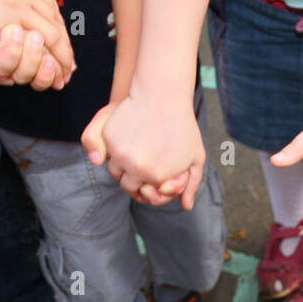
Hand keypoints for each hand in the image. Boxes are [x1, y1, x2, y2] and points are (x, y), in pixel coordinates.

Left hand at [0, 0, 72, 89]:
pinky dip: (60, 23)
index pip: (36, 54)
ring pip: (55, 21)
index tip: (54, 82)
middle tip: (65, 74)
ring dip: (65, 45)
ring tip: (67, 61)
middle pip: (52, 39)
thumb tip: (9, 82)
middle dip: (62, 61)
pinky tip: (61, 37)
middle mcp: (14, 7)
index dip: (45, 74)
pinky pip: (51, 4)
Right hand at [101, 87, 202, 209]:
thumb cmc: (183, 127)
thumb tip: (186, 207)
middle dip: (134, 180)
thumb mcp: (196, 157)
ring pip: (114, 171)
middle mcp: (136, 168)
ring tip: (134, 154)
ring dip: (122, 167)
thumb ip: (191, 184)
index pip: (146, 196)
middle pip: (127, 187)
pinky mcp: (109, 138)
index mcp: (156, 178)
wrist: (163, 95)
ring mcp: (120, 154)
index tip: (155, 175)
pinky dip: (114, 151)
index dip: (150, 188)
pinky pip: (106, 153)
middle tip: (141, 166)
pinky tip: (128, 140)